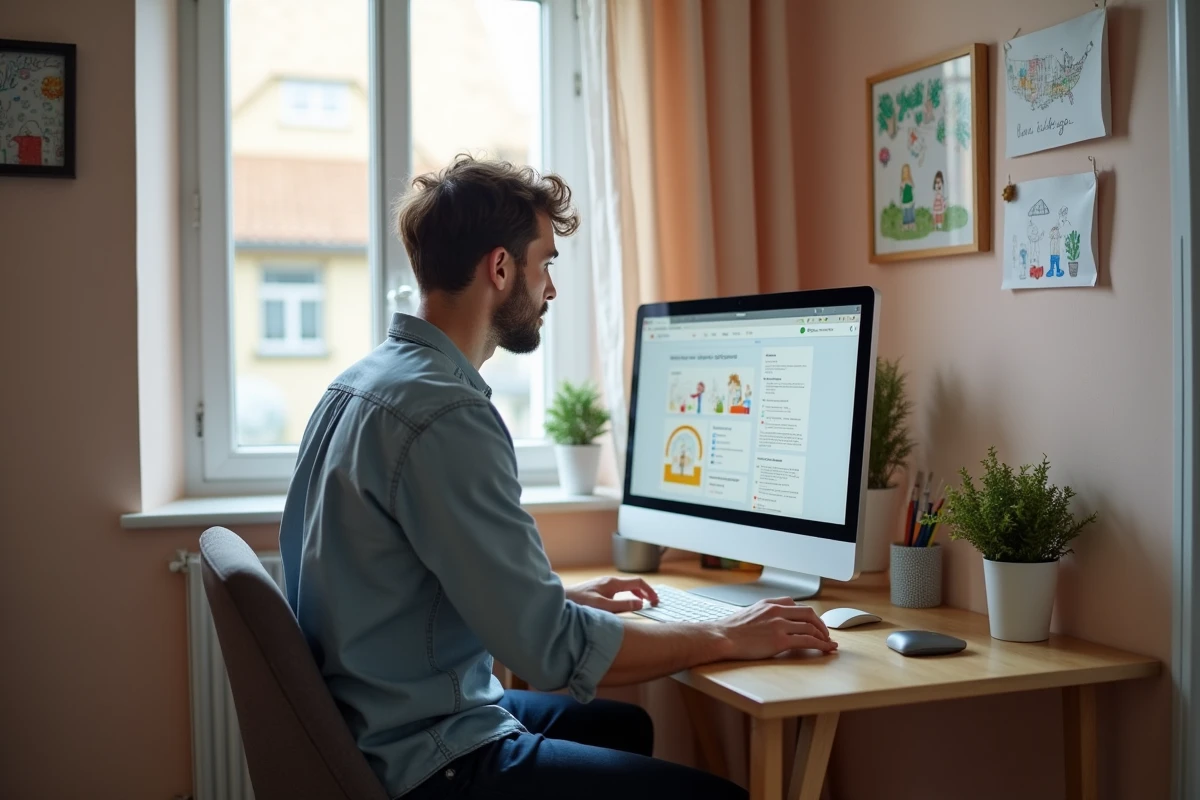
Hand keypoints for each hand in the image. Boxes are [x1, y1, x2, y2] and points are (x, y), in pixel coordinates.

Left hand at [566, 577, 658, 613]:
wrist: (561, 600)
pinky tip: (626, 603)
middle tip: (654, 602)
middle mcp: (609, 582)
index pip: (638, 582)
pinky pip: (619, 591)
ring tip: (643, 603)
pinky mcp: (599, 590)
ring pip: (626, 587)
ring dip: (637, 594)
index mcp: (612, 583)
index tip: (656, 600)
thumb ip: (622, 605)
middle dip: (645, 592)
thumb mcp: (602, 606)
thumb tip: (640, 604)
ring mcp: (604, 585)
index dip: (649, 591)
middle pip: (633, 584)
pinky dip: (628, 595)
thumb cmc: (578, 602)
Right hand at [716, 598, 836, 658]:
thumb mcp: (749, 613)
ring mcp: (779, 625)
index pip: (796, 605)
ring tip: (828, 644)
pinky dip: (820, 645)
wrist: (722, 637)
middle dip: (821, 624)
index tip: (813, 623)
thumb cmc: (731, 629)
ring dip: (823, 636)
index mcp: (769, 604)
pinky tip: (825, 649)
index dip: (808, 615)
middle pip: (809, 613)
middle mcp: (777, 611)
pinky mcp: (780, 641)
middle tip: (825, 634)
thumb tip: (771, 621)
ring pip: (811, 627)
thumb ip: (763, 614)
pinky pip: (807, 641)